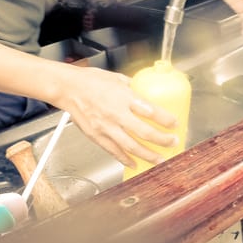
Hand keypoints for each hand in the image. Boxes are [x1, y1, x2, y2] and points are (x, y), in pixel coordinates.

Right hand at [55, 66, 178, 167]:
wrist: (68, 89)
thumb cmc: (90, 81)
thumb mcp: (117, 78)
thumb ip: (133, 87)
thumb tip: (145, 91)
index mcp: (124, 97)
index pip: (151, 111)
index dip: (166, 120)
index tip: (174, 124)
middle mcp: (116, 114)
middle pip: (145, 132)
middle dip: (162, 140)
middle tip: (173, 142)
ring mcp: (106, 128)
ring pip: (132, 147)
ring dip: (148, 155)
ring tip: (160, 159)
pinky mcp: (97, 136)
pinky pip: (114, 151)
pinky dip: (126, 160)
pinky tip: (135, 164)